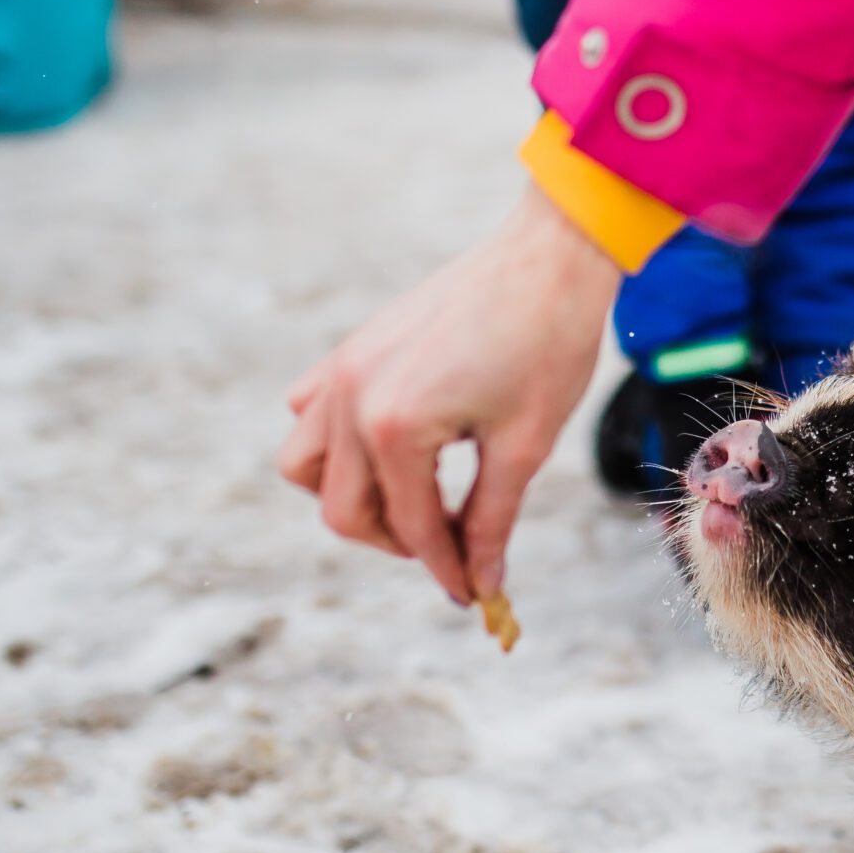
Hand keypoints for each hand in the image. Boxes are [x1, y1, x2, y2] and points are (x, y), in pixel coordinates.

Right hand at [279, 185, 621, 602]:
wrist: (549, 256)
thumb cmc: (549, 343)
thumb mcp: (525, 445)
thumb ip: (491, 520)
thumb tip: (481, 582)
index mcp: (394, 427)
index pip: (411, 527)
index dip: (446, 570)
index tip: (475, 596)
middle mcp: (351, 398)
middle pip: (343, 510)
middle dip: (398, 543)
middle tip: (454, 548)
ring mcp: (343, 369)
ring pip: (304, 464)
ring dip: (352, 497)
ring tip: (415, 501)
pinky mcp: (353, 349)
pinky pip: (310, 412)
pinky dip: (337, 444)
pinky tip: (395, 449)